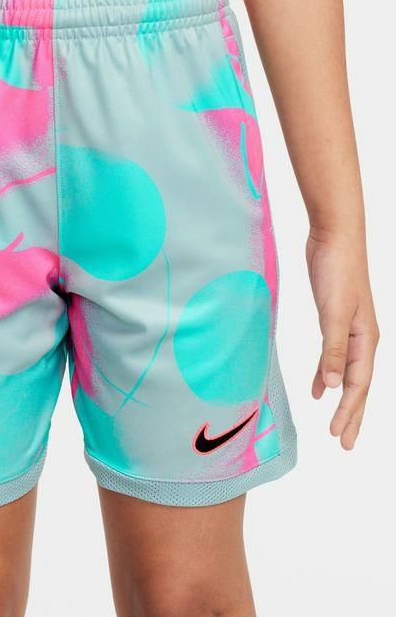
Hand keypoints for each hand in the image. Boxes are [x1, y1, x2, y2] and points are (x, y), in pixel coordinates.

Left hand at [306, 228, 378, 448]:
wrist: (333, 239)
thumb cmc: (337, 272)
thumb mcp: (333, 313)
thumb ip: (332, 350)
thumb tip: (332, 388)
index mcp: (365, 340)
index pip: (358, 386)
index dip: (348, 412)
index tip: (337, 436)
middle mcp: (361, 339)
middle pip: (358, 386)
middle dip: (351, 415)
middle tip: (343, 443)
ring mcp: (348, 331)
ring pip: (346, 374)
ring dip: (338, 398)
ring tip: (331, 423)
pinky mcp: (334, 321)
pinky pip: (332, 357)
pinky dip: (324, 374)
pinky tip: (316, 388)